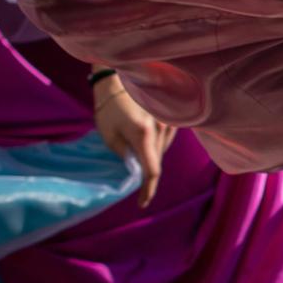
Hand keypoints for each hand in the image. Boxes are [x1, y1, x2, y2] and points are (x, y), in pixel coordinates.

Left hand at [93, 74, 176, 208]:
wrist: (120, 80)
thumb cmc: (110, 108)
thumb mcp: (109, 135)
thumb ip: (124, 154)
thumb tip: (135, 168)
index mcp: (143, 135)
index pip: (152, 170)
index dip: (148, 190)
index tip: (142, 203)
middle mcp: (161, 129)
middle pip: (157, 160)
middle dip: (146, 171)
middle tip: (130, 172)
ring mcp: (170, 122)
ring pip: (163, 150)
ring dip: (152, 156)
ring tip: (135, 148)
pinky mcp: (173, 118)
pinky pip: (167, 140)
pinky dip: (157, 145)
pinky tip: (146, 139)